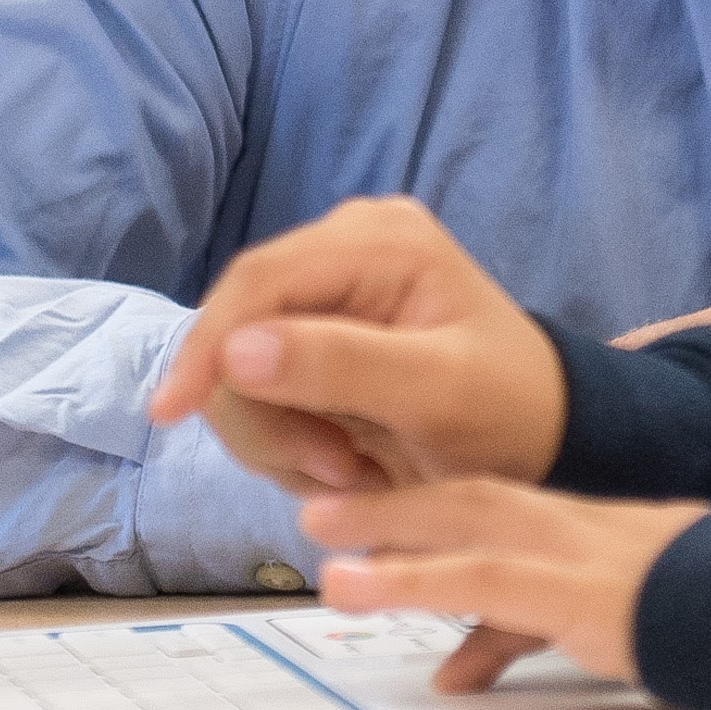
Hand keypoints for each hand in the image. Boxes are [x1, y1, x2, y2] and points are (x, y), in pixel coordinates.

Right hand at [147, 196, 564, 492]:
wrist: (540, 440)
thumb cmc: (508, 411)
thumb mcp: (437, 392)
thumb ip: (341, 365)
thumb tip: (235, 351)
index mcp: (380, 239)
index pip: (260, 280)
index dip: (207, 346)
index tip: (170, 414)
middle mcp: (344, 248)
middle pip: (237, 329)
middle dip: (269, 414)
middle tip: (335, 469)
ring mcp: (328, 293)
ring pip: (239, 373)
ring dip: (282, 439)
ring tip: (352, 470)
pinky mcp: (316, 339)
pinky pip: (260, 395)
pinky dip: (290, 443)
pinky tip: (344, 461)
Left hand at [301, 476, 708, 691]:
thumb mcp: (629, 622)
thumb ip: (536, 637)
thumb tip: (459, 674)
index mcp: (598, 535)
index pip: (505, 508)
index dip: (437, 506)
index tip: (378, 518)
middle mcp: (582, 531)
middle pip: (476, 497)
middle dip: (397, 502)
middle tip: (325, 509)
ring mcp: (580, 553)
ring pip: (469, 521)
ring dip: (388, 525)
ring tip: (319, 538)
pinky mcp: (578, 591)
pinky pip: (480, 577)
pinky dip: (413, 576)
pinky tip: (356, 583)